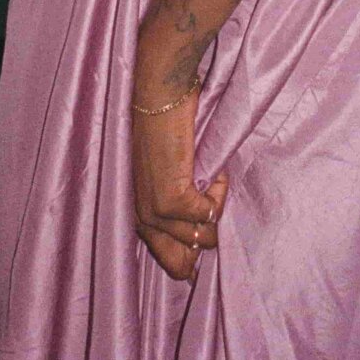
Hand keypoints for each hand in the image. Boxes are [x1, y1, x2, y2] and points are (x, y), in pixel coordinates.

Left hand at [130, 89, 227, 283]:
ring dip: (216, 207)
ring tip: (211, 175)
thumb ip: (183, 204)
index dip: (190, 259)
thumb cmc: (168, 128)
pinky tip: (213, 169)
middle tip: (211, 201)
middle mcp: (143, 219)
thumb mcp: (170, 175)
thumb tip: (208, 229)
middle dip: (206, 237)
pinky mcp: (171, 200)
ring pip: (203, 236)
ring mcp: (155, 212)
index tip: (206, 245)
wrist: (160, 96)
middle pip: (182, 263)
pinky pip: (210, 211)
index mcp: (141, 214)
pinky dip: (219, 191)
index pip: (168, 260)